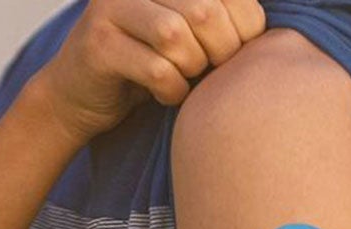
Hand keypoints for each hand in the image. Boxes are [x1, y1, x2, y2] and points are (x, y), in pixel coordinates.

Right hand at [35, 0, 266, 143]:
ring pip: (176, 36)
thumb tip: (270, 39)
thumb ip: (222, 24)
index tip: (233, 54)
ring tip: (185, 78)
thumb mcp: (191, 39)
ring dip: (191, 70)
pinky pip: (156, 69)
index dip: (247, 29)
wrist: (81, 97)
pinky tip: (165, 95)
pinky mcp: (98, 45)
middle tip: (209, 72)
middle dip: (220, 52)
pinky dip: (172, 92)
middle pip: (206, 11)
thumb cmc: (150, 68)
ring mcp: (112, 9)